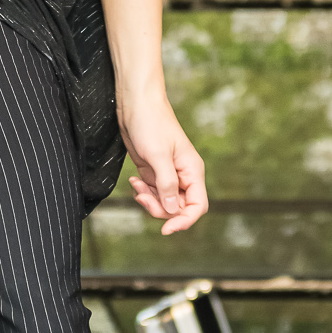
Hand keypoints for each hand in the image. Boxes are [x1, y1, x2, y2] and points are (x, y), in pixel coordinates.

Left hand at [118, 90, 207, 236]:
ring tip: (136, 186)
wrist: (136, 102)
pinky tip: (133, 181)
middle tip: (142, 197)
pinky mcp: (153, 170)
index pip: (197, 206)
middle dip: (160, 209)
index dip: (183, 221)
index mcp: (192, 171)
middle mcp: (183, 175)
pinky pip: (152, 192)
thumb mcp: (158, 155)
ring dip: (149, 201)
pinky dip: (142, 192)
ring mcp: (168, 173)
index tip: (165, 229)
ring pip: (164, 202)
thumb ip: (166, 184)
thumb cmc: (150, 123)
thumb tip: (173, 210)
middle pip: (178, 208)